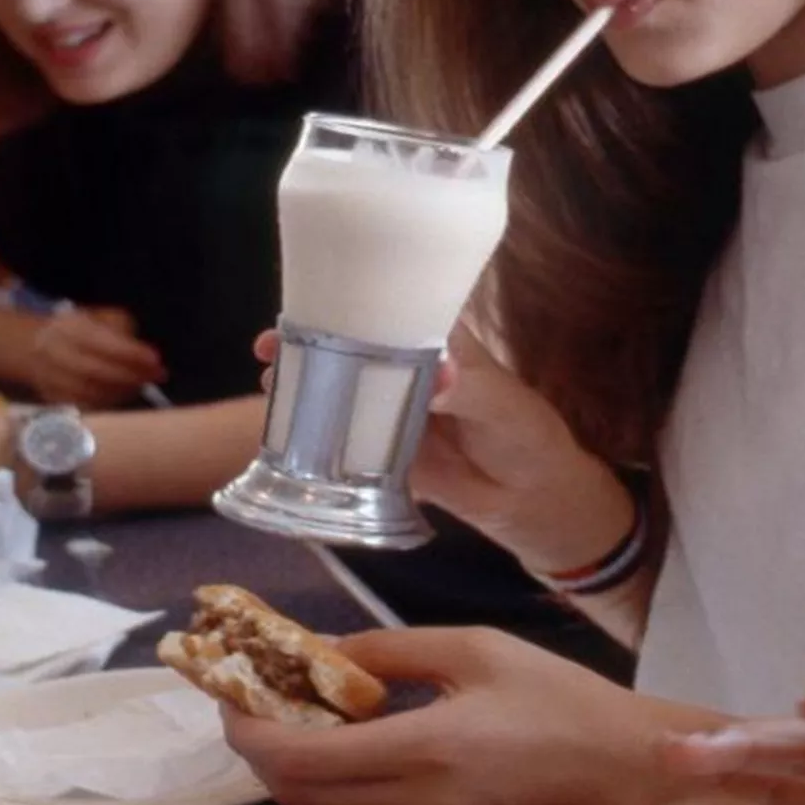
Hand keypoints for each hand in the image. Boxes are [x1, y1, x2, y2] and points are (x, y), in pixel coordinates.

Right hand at [28, 306, 166, 408]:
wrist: (34, 346)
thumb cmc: (78, 331)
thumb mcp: (100, 318)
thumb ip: (121, 330)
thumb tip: (143, 355)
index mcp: (70, 327)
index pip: (103, 342)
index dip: (132, 353)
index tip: (156, 360)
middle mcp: (56, 352)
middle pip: (98, 370)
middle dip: (132, 375)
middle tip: (157, 376)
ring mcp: (51, 378)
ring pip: (92, 392)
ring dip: (123, 391)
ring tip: (141, 385)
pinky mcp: (53, 398)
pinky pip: (85, 406)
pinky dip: (108, 403)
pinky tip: (122, 395)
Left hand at [222, 625, 681, 804]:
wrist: (633, 771)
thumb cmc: (564, 700)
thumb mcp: (477, 649)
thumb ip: (390, 650)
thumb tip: (323, 653)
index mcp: (426, 751)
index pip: (300, 760)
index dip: (249, 733)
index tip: (233, 697)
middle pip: (299, 801)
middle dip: (261, 757)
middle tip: (258, 708)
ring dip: (295, 784)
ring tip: (302, 730)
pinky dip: (336, 801)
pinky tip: (350, 757)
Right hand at [253, 321, 630, 569]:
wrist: (532, 502)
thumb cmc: (526, 436)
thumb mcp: (503, 406)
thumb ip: (470, 389)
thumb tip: (440, 374)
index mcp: (436, 342)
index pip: (388, 310)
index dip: (347, 302)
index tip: (308, 302)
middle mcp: (406, 370)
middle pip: (351, 348)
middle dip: (310, 345)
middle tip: (272, 349)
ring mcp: (390, 411)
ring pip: (340, 392)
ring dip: (306, 389)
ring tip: (273, 388)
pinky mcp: (381, 454)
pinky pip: (344, 442)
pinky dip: (315, 438)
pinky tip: (286, 436)